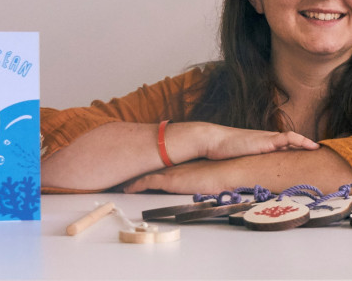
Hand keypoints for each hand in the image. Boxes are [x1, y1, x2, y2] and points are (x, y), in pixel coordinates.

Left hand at [123, 159, 237, 193]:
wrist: (231, 170)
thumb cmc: (229, 172)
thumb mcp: (216, 170)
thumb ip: (208, 173)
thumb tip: (212, 178)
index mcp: (186, 161)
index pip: (164, 161)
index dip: (152, 162)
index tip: (141, 164)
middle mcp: (176, 163)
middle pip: (151, 164)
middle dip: (138, 167)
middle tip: (123, 170)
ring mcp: (172, 170)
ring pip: (145, 172)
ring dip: (133, 176)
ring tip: (120, 181)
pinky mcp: (169, 180)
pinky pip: (145, 183)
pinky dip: (134, 186)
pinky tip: (126, 190)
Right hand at [198, 123, 318, 160]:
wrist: (214, 141)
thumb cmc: (224, 153)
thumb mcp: (242, 161)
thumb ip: (250, 168)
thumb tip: (252, 183)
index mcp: (264, 146)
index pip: (286, 148)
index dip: (299, 152)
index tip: (310, 159)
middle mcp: (269, 141)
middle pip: (293, 144)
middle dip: (307, 149)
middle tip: (322, 156)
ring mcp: (269, 139)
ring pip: (294, 140)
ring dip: (307, 145)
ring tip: (320, 150)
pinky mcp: (267, 140)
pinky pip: (289, 137)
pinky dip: (301, 140)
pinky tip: (312, 145)